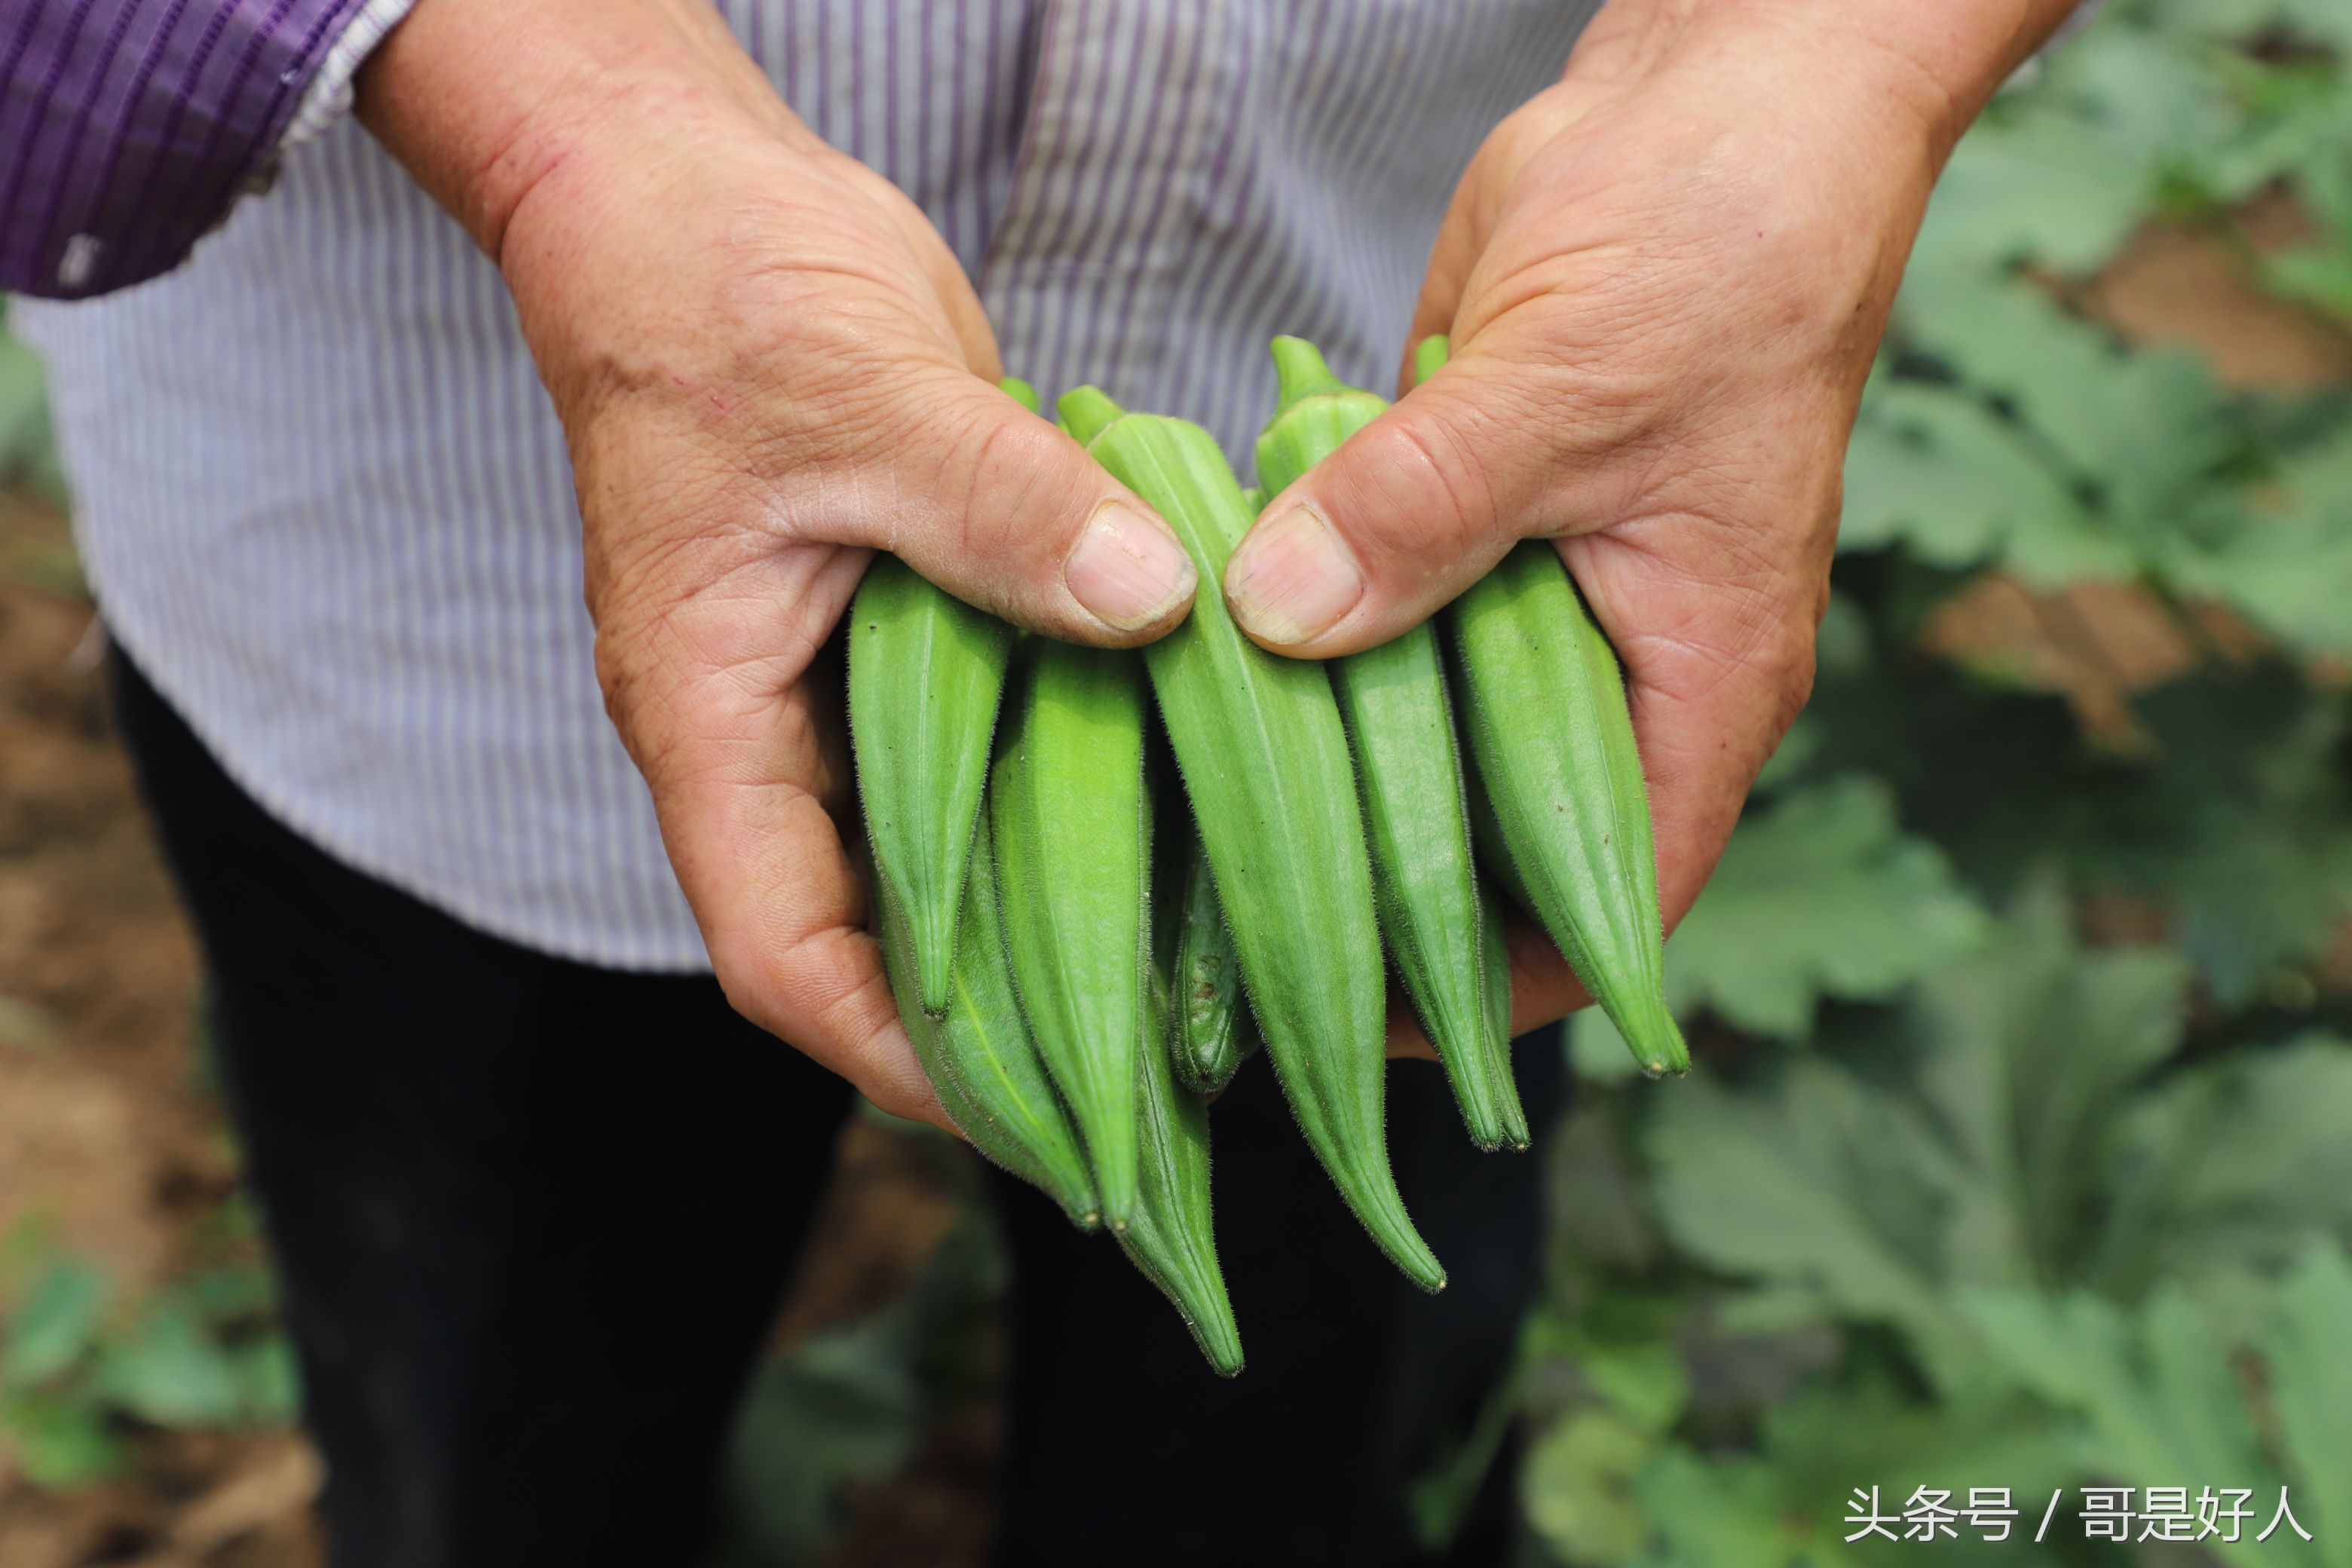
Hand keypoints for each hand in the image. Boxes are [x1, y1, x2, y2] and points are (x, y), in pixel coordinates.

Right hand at [359, 0, 1198, 1126]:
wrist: (688, 196)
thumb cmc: (719, 290)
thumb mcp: (864, 395)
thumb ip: (1005, 510)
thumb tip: (1160, 604)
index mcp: (707, 718)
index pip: (783, 953)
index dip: (901, 1054)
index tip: (1042, 1109)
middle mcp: (766, 735)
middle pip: (869, 937)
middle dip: (997, 1021)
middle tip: (1158, 1075)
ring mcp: (835, 690)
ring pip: (937, 853)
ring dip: (1043, 914)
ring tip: (1187, 975)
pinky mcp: (906, 632)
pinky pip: (987, 748)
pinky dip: (1066, 787)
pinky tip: (1179, 806)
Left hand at [1224, 0, 2074, 1042]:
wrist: (1725, 99)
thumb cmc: (1719, 244)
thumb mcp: (1571, 390)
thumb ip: (1422, 513)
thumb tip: (1274, 622)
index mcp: (1702, 678)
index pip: (1609, 899)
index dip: (1492, 986)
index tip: (1355, 1033)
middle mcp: (1624, 661)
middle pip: (1502, 835)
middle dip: (1383, 895)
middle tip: (1228, 949)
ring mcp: (1543, 592)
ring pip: (1428, 728)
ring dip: (1329, 763)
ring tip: (1189, 837)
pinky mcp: (1468, 518)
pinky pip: (1383, 617)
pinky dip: (1311, 644)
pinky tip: (1200, 677)